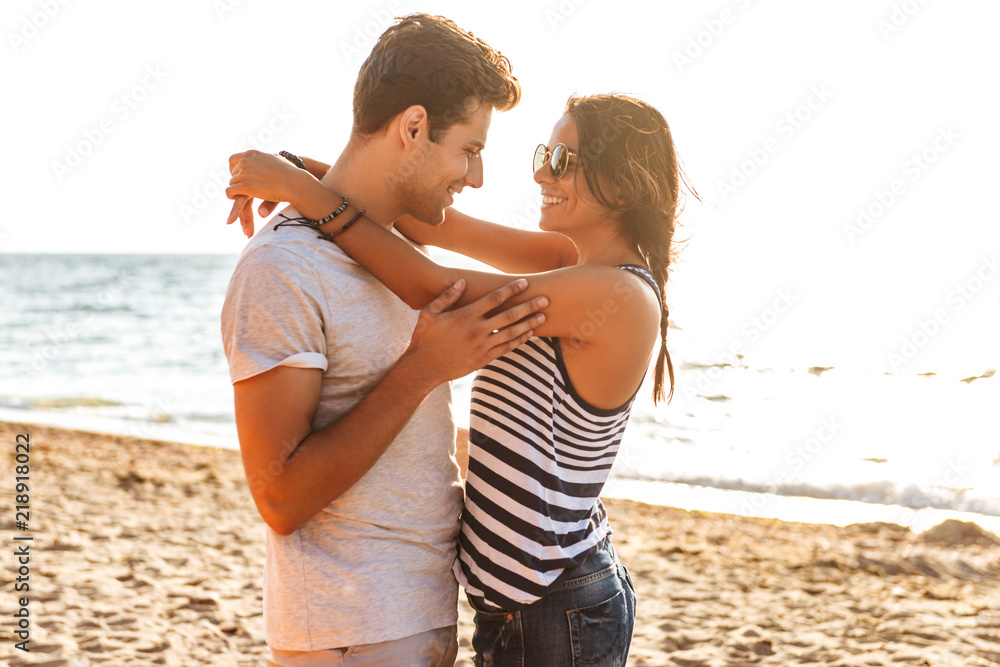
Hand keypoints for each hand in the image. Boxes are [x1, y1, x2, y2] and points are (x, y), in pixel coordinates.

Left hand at [226, 150, 309, 237]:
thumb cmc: (291, 173)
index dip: (234, 170)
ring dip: (237, 191)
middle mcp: (246, 161)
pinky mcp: (244, 186)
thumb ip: (268, 159)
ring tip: (245, 198)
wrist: (295, 183)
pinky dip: (233, 197)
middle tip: (246, 190)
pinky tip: (241, 201)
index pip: (233, 160)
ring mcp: (244, 173)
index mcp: (252, 154)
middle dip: (238, 182)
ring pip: (232, 183)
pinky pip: (230, 192)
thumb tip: (273, 157)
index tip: (240, 177)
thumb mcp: (277, 160)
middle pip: (233, 174)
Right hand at [402, 278, 547, 384]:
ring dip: (529, 324)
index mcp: (464, 316)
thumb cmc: (424, 338)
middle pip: (509, 315)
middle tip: (546, 299)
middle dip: (528, 306)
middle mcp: (476, 330)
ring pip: (511, 333)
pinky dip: (518, 341)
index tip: (525, 283)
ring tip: (543, 316)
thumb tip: (462, 282)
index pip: (493, 299)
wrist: (423, 368)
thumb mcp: (429, 313)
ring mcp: (481, 346)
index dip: (510, 290)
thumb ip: (446, 297)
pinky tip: (529, 334)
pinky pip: (505, 348)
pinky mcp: (483, 359)